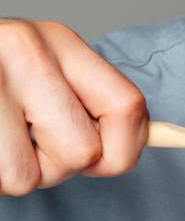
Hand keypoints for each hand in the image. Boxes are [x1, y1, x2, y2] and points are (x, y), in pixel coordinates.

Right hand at [0, 20, 148, 195]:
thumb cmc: (2, 82)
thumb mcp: (50, 76)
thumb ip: (95, 104)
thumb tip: (135, 146)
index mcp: (60, 41)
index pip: (128, 106)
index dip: (129, 148)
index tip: (109, 160)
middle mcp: (23, 49)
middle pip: (83, 152)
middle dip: (62, 164)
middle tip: (33, 140)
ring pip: (35, 176)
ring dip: (22, 170)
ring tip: (2, 137)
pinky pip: (3, 179)